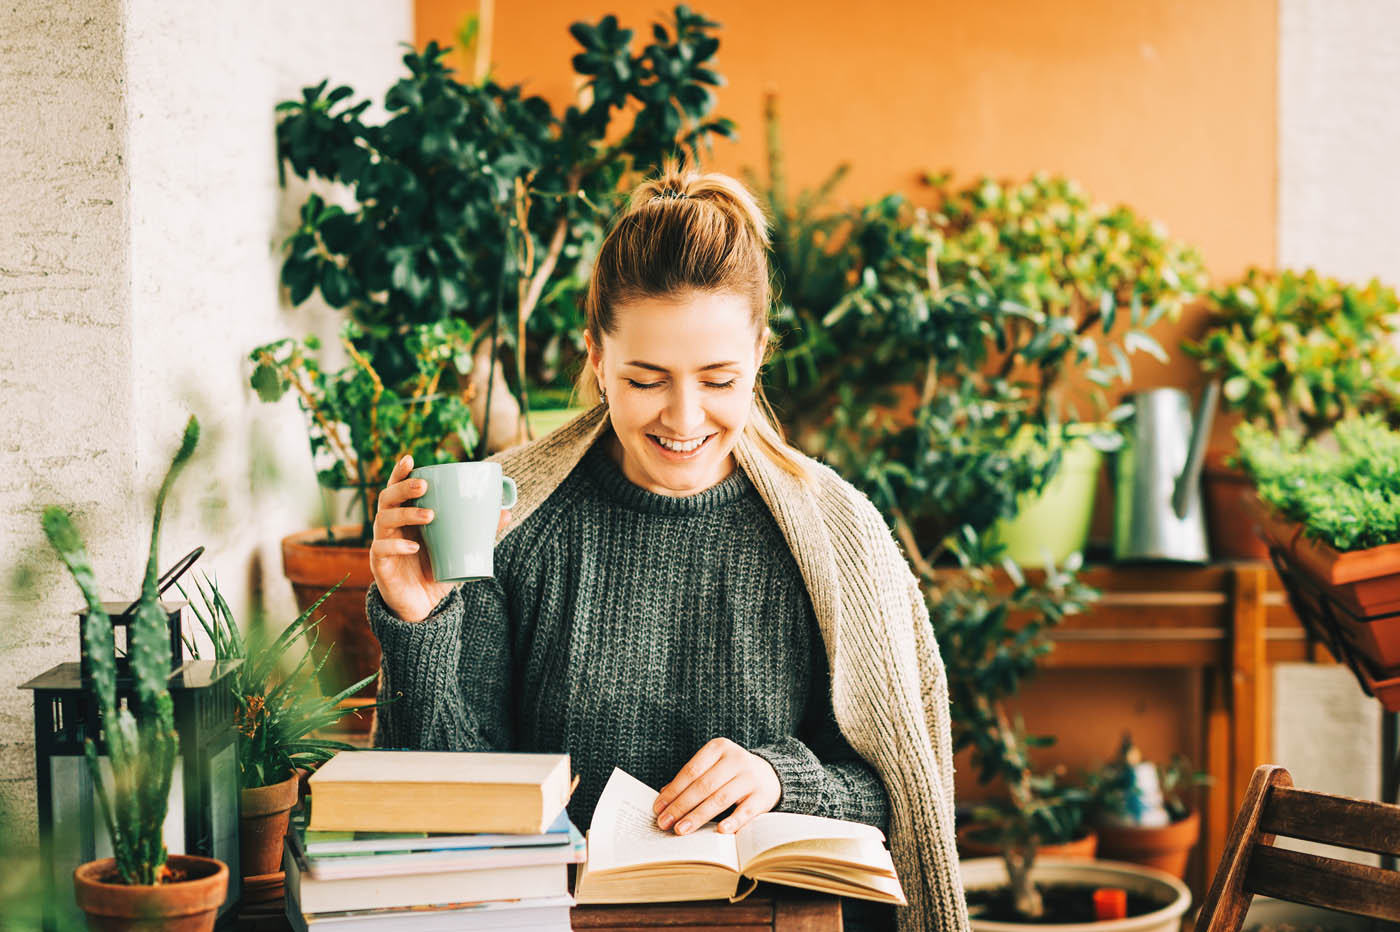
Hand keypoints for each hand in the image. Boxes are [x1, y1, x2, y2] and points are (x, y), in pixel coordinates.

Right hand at [370, 454, 510, 622]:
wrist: (422, 605)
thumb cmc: (437, 569)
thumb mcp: (458, 547)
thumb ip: (478, 530)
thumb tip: (506, 512)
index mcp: (405, 516)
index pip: (396, 489)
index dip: (400, 472)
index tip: (410, 459)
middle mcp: (390, 526)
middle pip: (386, 499)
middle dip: (403, 488)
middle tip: (423, 486)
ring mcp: (382, 544)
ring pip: (383, 520)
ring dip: (406, 514)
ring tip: (430, 515)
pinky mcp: (380, 565)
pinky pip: (381, 550)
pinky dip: (397, 547)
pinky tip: (413, 547)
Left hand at [653, 738, 780, 835]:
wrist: (769, 774)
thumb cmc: (731, 773)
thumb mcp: (712, 768)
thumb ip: (690, 780)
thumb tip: (663, 799)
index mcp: (718, 748)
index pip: (691, 771)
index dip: (673, 791)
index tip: (658, 808)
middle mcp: (736, 759)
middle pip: (703, 785)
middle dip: (681, 806)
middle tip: (665, 823)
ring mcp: (750, 777)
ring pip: (720, 798)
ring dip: (698, 816)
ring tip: (681, 829)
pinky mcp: (763, 795)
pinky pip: (745, 811)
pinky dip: (733, 821)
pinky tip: (719, 830)